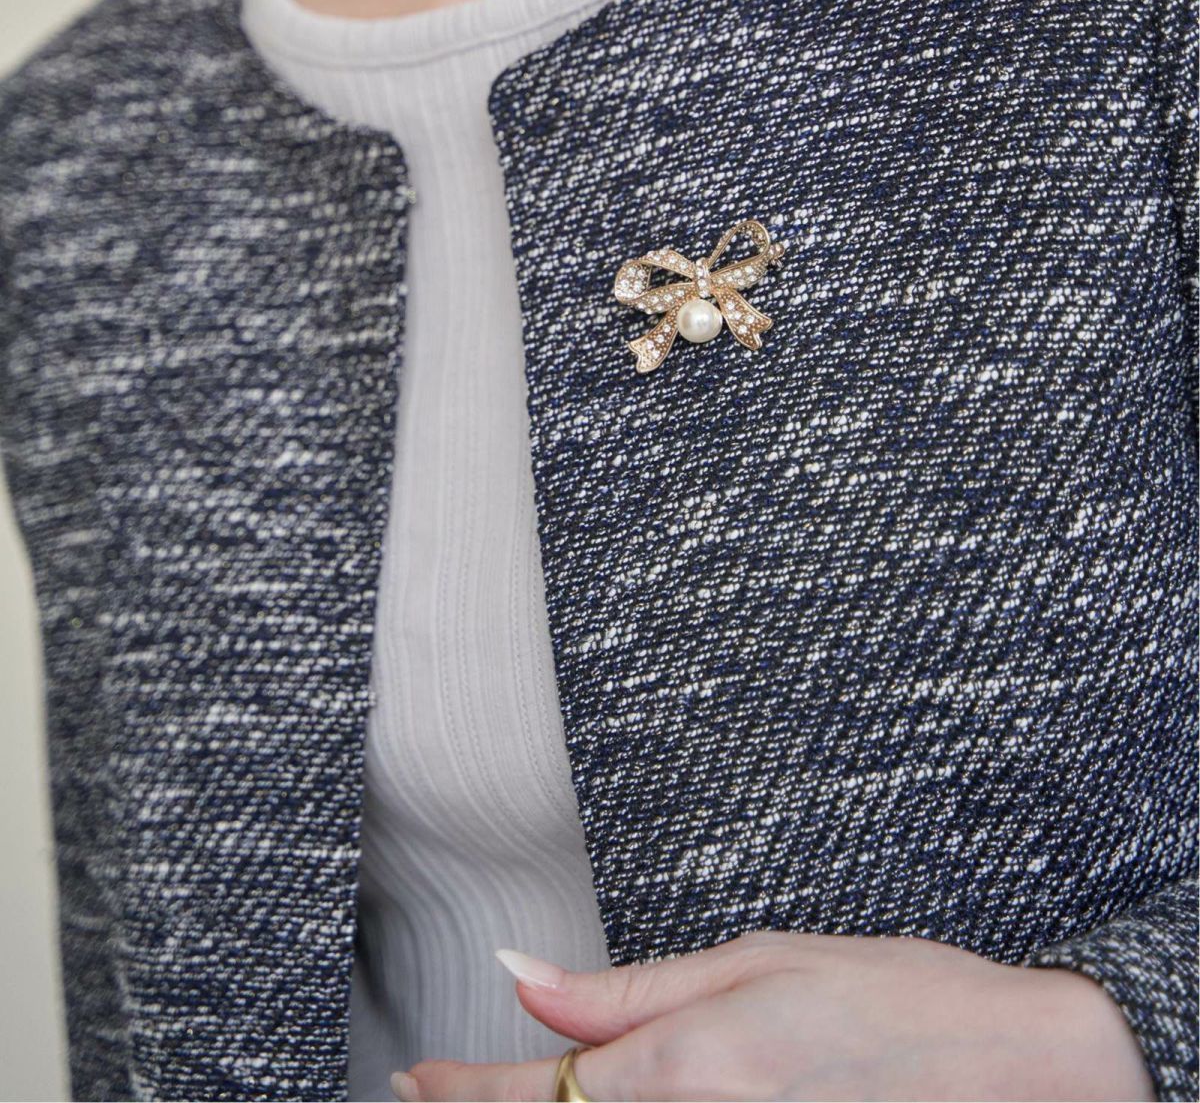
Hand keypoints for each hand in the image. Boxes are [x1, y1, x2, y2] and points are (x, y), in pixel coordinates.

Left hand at [391, 929, 1155, 1100]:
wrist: (1021, 1068)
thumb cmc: (897, 994)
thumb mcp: (755, 962)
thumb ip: (626, 990)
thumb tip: (521, 977)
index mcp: (693, 1064)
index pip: (544, 1092)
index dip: (465, 1090)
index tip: (414, 1079)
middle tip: (446, 1085)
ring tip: (529, 1084)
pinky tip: (627, 1097)